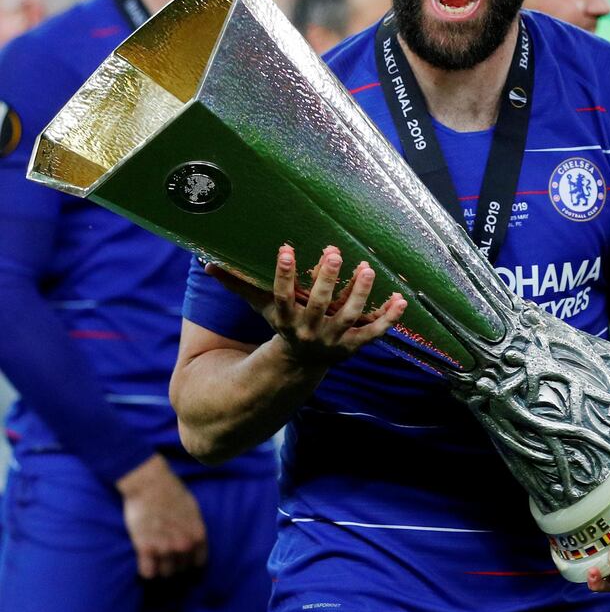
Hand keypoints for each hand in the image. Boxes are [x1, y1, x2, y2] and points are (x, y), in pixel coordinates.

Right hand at [116, 454, 207, 578]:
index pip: (198, 562)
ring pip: (165, 573)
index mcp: (198, 534)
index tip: (183, 559)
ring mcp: (165, 548)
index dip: (190, 561)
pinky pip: (148, 573)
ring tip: (155, 557)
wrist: (149, 483)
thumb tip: (195, 542)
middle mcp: (184, 545)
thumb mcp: (192, 508)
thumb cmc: (171, 491)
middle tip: (166, 555)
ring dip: (160, 567)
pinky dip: (146, 569)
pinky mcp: (145, 549)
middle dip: (175, 563)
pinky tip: (145, 560)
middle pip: (181, 569)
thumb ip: (194, 527)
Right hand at [206, 244, 406, 366]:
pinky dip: (390, 318)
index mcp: (287, 318)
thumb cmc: (284, 323)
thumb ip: (239, 285)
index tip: (285, 249)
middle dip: (327, 280)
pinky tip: (401, 299)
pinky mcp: (356, 344)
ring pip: (350, 316)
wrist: (303, 362)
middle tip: (334, 252)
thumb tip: (207, 264)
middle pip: (320, 305)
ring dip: (360, 293)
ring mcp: (336, 339)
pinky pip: (375, 332)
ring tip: (367, 268)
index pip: (282, 295)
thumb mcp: (262, 306)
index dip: (284, 274)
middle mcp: (311, 330)